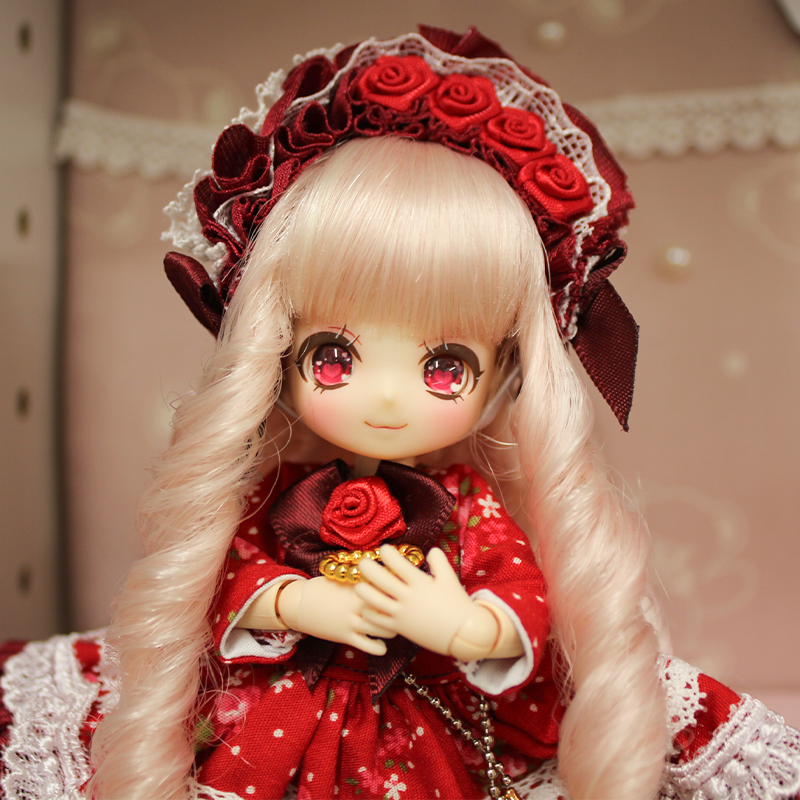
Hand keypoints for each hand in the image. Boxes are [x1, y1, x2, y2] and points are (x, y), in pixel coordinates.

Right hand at [278, 577, 394, 656]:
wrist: (299, 603)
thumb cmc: (322, 588)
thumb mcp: (344, 579)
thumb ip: (364, 580)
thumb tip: (386, 577)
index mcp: (360, 586)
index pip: (387, 589)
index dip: (400, 592)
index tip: (406, 594)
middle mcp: (358, 603)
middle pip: (390, 609)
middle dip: (399, 612)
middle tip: (403, 613)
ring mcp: (353, 621)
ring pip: (383, 629)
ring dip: (392, 629)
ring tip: (393, 627)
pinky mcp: (346, 636)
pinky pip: (369, 646)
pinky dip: (380, 647)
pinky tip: (381, 645)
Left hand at [355, 546, 475, 655]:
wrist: (464, 633)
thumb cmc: (457, 603)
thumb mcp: (450, 578)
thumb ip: (439, 561)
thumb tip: (430, 549)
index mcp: (420, 583)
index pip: (398, 563)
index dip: (388, 553)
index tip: (384, 548)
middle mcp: (408, 597)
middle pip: (380, 579)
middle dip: (367, 568)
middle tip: (362, 562)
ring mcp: (402, 614)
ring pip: (374, 600)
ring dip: (364, 591)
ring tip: (359, 585)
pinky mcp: (400, 628)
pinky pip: (379, 621)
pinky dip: (370, 613)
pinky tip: (368, 607)